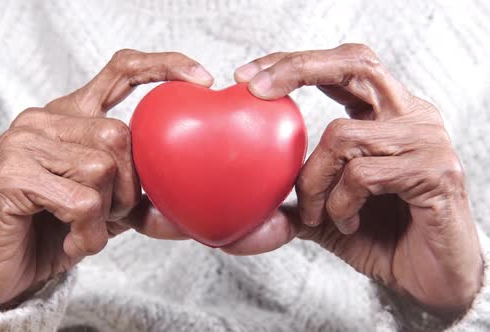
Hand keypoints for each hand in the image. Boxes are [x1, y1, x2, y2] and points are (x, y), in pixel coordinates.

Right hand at [0, 49, 211, 308]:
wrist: (4, 270)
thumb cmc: (57, 229)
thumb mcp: (109, 202)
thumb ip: (140, 184)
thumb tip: (192, 183)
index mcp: (71, 115)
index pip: (120, 71)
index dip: (162, 66)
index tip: (200, 79)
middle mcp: (43, 119)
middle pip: (119, 135)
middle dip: (126, 188)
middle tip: (104, 215)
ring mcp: (22, 142)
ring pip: (101, 168)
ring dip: (105, 215)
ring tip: (80, 228)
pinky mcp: (10, 174)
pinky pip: (81, 202)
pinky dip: (86, 234)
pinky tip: (68, 240)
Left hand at [226, 44, 481, 317]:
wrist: (431, 279)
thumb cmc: (382, 238)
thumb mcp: (325, 211)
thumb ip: (295, 195)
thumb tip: (247, 198)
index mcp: (386, 113)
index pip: (343, 65)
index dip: (295, 61)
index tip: (245, 76)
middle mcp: (411, 115)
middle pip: (355, 63)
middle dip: (298, 68)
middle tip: (255, 90)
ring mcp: (426, 140)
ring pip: (343, 135)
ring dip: (313, 182)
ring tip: (315, 215)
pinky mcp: (436, 171)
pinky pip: (363, 174)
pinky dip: (339, 204)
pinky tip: (347, 223)